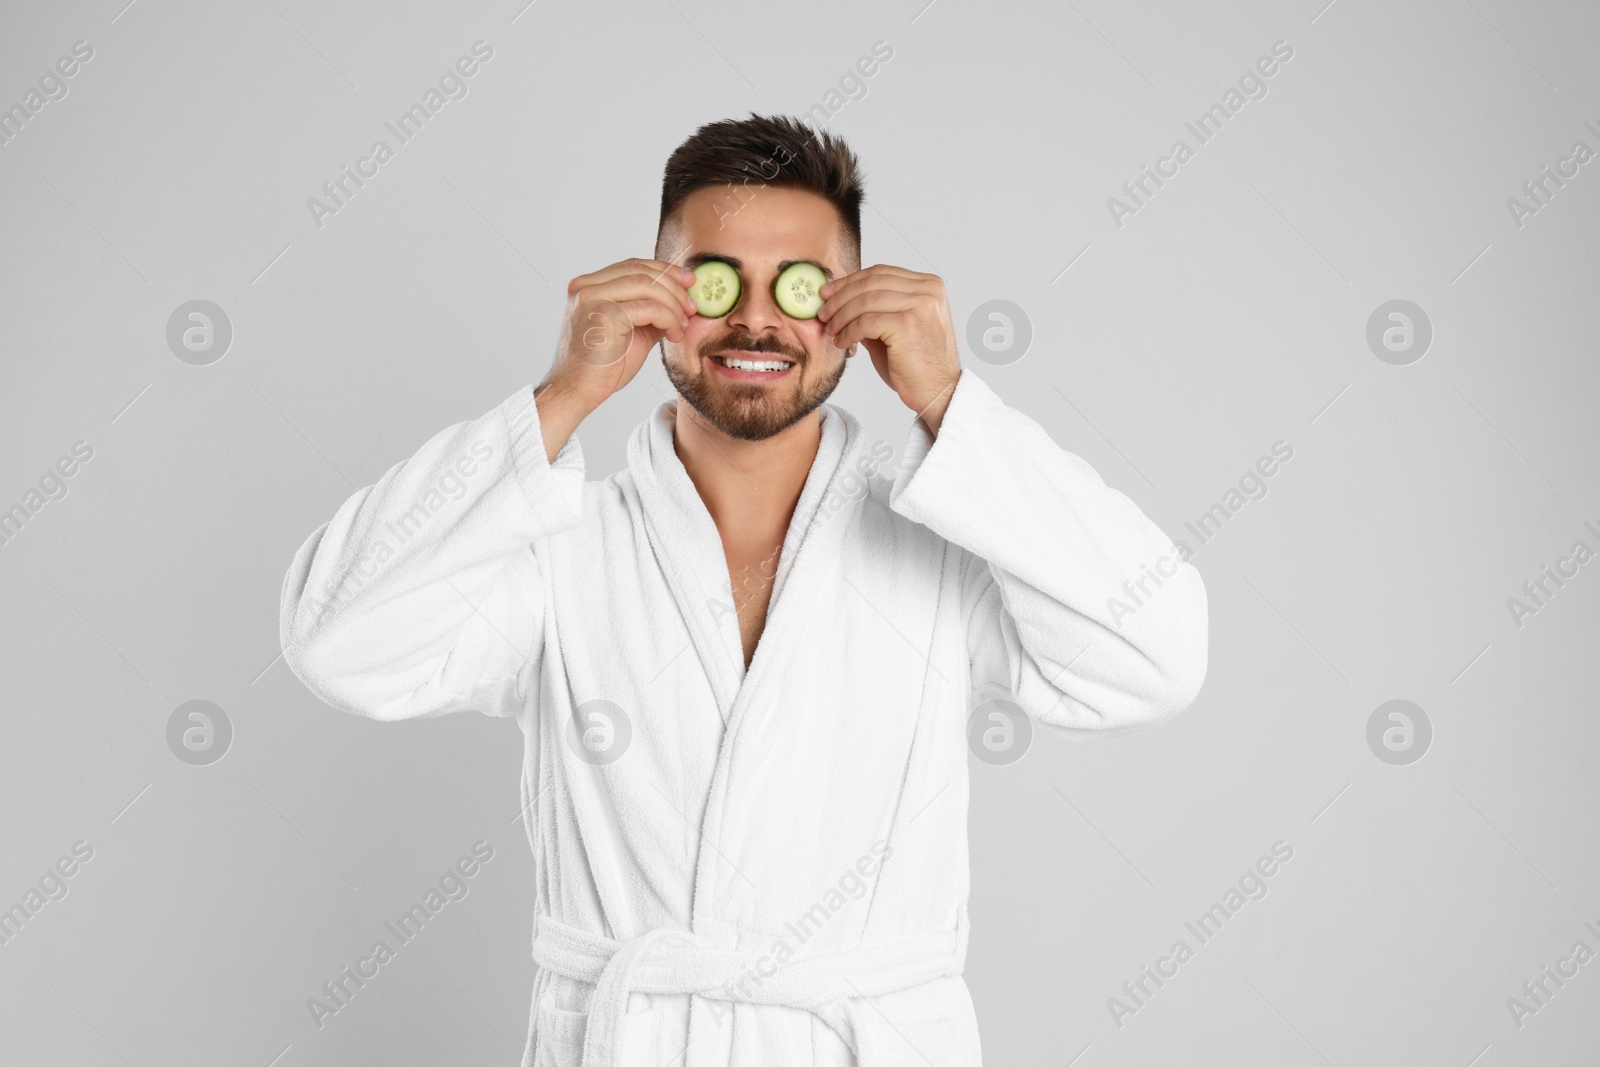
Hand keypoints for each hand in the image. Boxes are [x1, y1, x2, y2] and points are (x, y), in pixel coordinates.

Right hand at [541, 258, 696, 409]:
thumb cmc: (602, 367)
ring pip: (647, 285)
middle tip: (692, 307)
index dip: (665, 271)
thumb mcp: (632, 331)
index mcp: (588, 286)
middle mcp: (586, 287)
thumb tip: (681, 301)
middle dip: (674, 287)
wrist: (579, 392)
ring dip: (674, 304)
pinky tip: (673, 335)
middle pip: (641, 271)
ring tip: (682, 326)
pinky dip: (669, 319)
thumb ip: (650, 312)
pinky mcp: (604, 315)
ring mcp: (592, 298)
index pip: (633, 265)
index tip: (689, 282)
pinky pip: (649, 308)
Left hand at [817, 265, 961, 431]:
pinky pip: (866, 322)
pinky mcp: (908, 325)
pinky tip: (843, 342)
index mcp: (928, 285)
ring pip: (866, 300)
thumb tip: (839, 299)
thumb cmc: (916, 364)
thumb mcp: (896, 327)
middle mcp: (927, 290)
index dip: (849, 281)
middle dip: (841, 297)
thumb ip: (875, 309)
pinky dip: (849, 331)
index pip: (880, 273)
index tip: (828, 293)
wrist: (937, 391)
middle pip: (871, 282)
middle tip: (823, 312)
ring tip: (831, 330)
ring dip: (842, 316)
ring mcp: (920, 306)